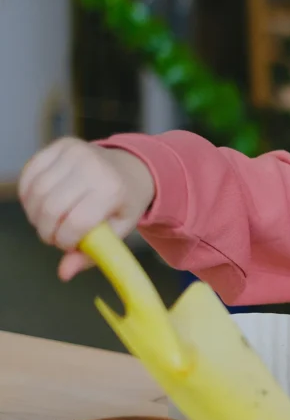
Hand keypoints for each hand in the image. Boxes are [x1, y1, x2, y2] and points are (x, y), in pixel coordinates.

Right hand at [19, 137, 155, 280]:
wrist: (130, 168)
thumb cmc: (123, 203)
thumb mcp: (118, 231)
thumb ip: (93, 254)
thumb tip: (63, 274)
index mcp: (112, 190)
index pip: (76, 222)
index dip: (65, 240)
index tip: (67, 245)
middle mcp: (92, 167)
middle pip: (50, 208)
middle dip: (47, 230)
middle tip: (54, 236)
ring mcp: (74, 152)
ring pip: (35, 192)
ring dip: (35, 214)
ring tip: (49, 221)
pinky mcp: (59, 145)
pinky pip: (29, 174)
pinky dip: (29, 195)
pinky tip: (41, 203)